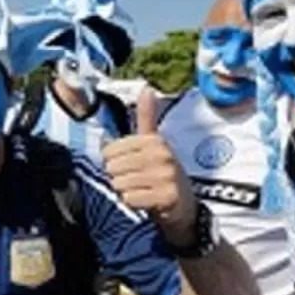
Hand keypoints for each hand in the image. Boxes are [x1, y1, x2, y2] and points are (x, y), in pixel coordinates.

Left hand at [102, 89, 197, 247]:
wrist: (184, 206)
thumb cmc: (162, 172)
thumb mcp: (154, 143)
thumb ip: (146, 118)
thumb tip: (147, 89)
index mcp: (155, 140)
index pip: (109, 151)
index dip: (113, 162)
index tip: (129, 165)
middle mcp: (162, 155)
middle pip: (112, 168)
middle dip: (118, 177)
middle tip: (135, 180)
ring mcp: (165, 176)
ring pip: (119, 184)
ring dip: (125, 191)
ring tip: (141, 189)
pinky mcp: (166, 197)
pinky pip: (129, 199)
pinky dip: (132, 203)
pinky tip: (145, 201)